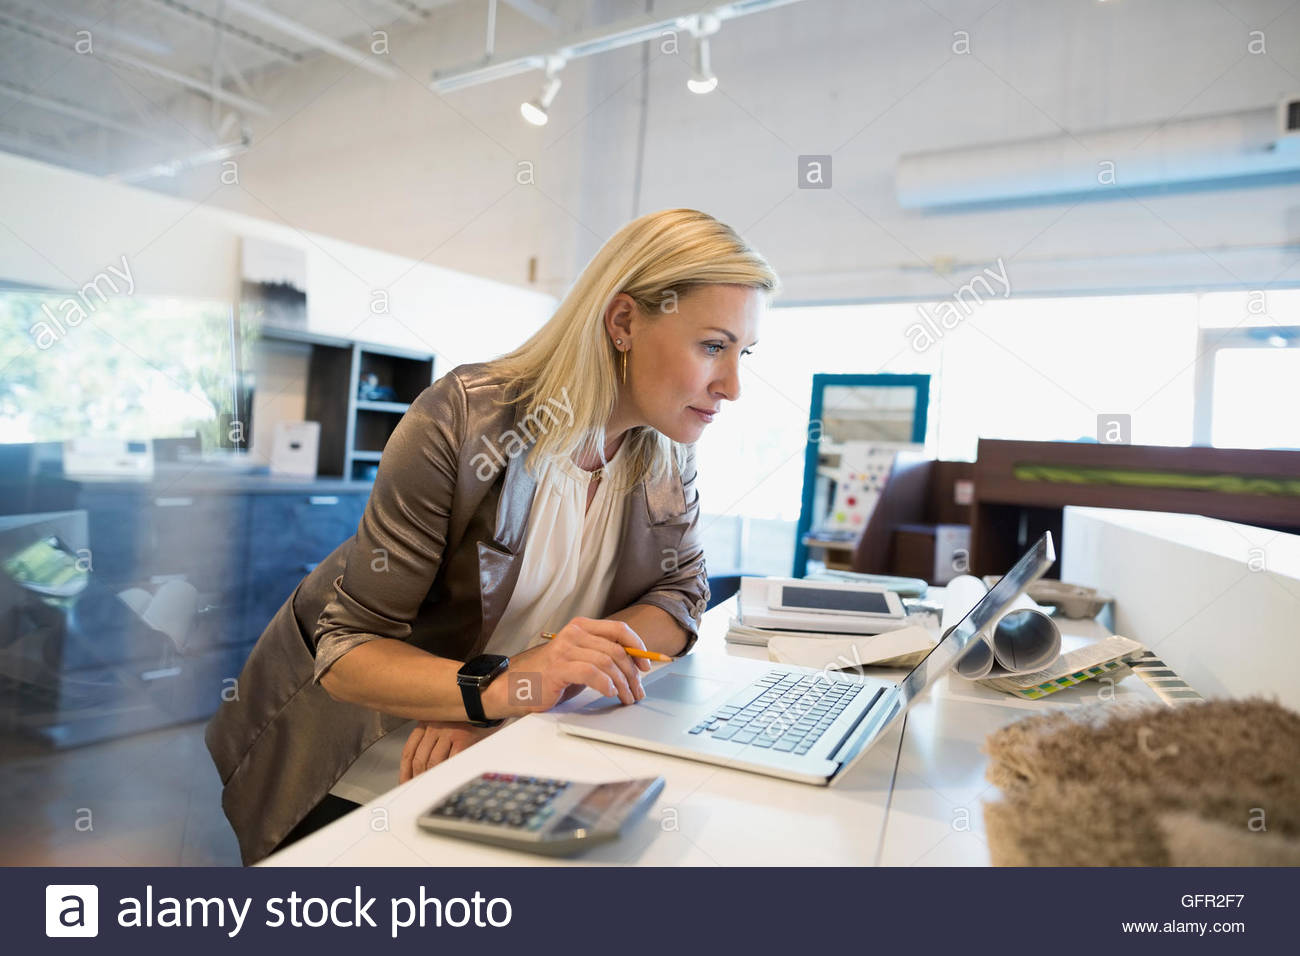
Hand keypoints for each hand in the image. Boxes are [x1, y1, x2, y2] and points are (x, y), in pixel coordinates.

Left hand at [399, 720, 499, 782]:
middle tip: (419, 790)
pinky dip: (448, 772)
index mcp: (426, 721)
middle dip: (417, 778)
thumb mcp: (444, 720)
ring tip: (433, 788)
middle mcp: (434, 726)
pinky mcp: (463, 737)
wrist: (488, 701)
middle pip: (418, 759)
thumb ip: (433, 738)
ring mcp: (448, 731)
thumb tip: (424, 766)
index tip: (405, 781)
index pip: (409, 750)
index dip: (405, 770)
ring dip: (432, 778)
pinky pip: (451, 760)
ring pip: (433, 762)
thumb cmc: (468, 714)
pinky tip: (448, 779)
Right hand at [492, 616, 651, 716]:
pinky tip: (609, 693)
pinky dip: (605, 684)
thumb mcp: (579, 659)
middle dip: (633, 674)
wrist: (514, 686)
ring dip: (622, 684)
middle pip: (617, 650)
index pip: (619, 630)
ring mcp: (565, 649)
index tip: (646, 666)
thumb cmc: (549, 675)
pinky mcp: (559, 668)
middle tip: (638, 692)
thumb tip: (634, 666)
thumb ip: (601, 656)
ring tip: (626, 698)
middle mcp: (574, 633)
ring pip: (607, 663)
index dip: (638, 647)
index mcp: (581, 627)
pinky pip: (591, 673)